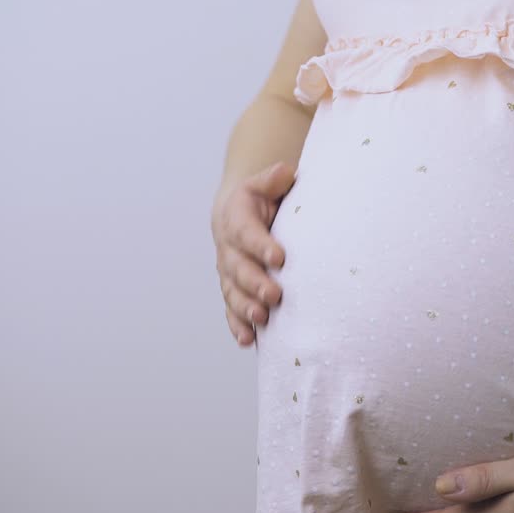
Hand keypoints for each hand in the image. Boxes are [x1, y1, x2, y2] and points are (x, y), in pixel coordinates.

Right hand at [210, 160, 295, 345]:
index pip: (247, 233)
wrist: (237, 212)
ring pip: (233, 292)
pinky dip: (238, 326)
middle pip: (238, 269)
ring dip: (245, 308)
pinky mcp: (233, 290)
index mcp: (236, 220)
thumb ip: (273, 180)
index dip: (261, 245)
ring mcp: (228, 272)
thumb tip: (284, 172)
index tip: (280, 258)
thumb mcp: (265, 183)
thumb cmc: (260, 198)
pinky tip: (249, 340)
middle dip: (255, 283)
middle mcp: (228, 249)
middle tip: (274, 295)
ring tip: (261, 319)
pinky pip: (232, 310)